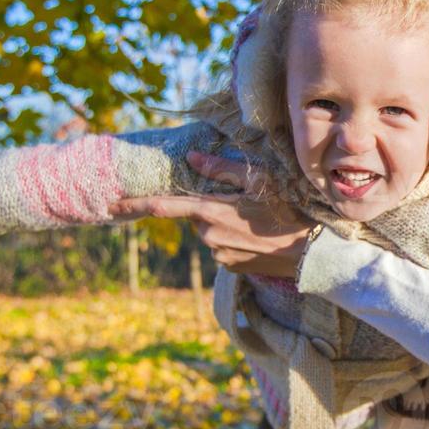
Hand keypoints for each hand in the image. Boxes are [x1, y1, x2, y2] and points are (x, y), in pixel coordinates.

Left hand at [107, 151, 314, 277]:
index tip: (114, 203)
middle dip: (210, 207)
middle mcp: (209, 237)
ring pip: (210, 233)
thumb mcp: (260, 180)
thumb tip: (192, 159)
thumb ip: (223, 170)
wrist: (314, 253)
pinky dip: (235, 239)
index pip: (166, 207)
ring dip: (224, 224)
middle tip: (243, 202)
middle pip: (195, 217)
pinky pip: (223, 248)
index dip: (138, 203)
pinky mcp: (231, 269)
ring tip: (257, 220)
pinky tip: (258, 235)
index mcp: (212, 212)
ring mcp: (220, 256)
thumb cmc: (291, 210)